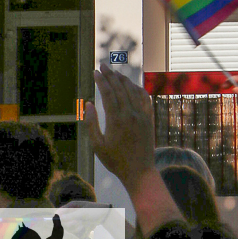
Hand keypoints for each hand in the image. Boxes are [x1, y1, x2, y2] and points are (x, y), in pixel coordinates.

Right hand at [84, 62, 154, 193]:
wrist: (139, 171)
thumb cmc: (115, 161)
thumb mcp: (97, 145)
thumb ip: (91, 123)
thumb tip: (88, 104)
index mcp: (116, 119)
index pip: (108, 93)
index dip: (101, 81)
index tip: (95, 72)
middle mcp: (130, 113)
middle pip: (120, 88)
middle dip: (111, 75)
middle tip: (103, 66)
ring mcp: (141, 115)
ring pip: (133, 91)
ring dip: (124, 80)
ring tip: (115, 73)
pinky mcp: (149, 118)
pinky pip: (144, 98)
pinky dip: (138, 89)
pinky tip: (133, 85)